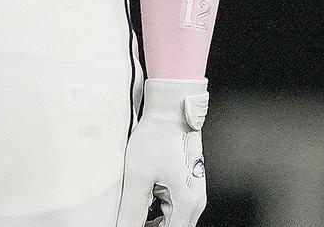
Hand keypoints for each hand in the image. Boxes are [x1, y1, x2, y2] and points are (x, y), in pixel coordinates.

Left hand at [114, 79, 208, 226]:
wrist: (172, 108)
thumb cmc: (158, 136)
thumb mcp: (138, 177)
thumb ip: (132, 210)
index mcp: (187, 205)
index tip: (130, 223)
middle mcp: (195, 202)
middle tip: (128, 217)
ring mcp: (194, 192)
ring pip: (172, 219)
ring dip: (153, 220)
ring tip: (133, 208)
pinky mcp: (188, 183)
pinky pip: (174, 206)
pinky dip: (158, 209)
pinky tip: (143, 198)